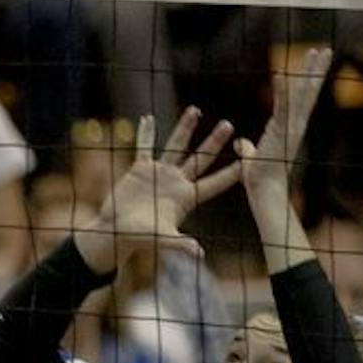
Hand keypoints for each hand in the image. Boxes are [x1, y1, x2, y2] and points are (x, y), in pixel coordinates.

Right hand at [83, 108, 239, 274]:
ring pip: (176, 145)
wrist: (114, 231)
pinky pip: (144, 146)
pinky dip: (145, 133)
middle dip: (215, 142)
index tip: (249, 160)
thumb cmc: (139, 237)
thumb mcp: (162, 238)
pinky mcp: (139, 169)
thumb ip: (180, 244)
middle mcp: (177, 182)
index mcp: (187, 197)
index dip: (232, 172)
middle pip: (200, 158)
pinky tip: (147, 118)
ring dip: (185, 128)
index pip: (215, 182)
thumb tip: (199, 254)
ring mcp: (159, 173)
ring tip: (195, 109)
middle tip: (229, 125)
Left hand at [236, 45, 331, 229]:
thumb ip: (247, 148)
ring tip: (318, 51)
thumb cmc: (258, 180)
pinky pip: (281, 107)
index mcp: (286, 128)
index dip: (305, 81)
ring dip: (309, 73)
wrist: (264, 192)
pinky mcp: (280, 132)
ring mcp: (290, 128)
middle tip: (325, 49)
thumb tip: (241, 143)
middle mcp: (294, 125)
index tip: (310, 63)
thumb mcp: (250, 158)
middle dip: (315, 70)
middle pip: (308, 92)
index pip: (298, 99)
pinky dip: (280, 92)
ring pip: (302, 95)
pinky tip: (280, 73)